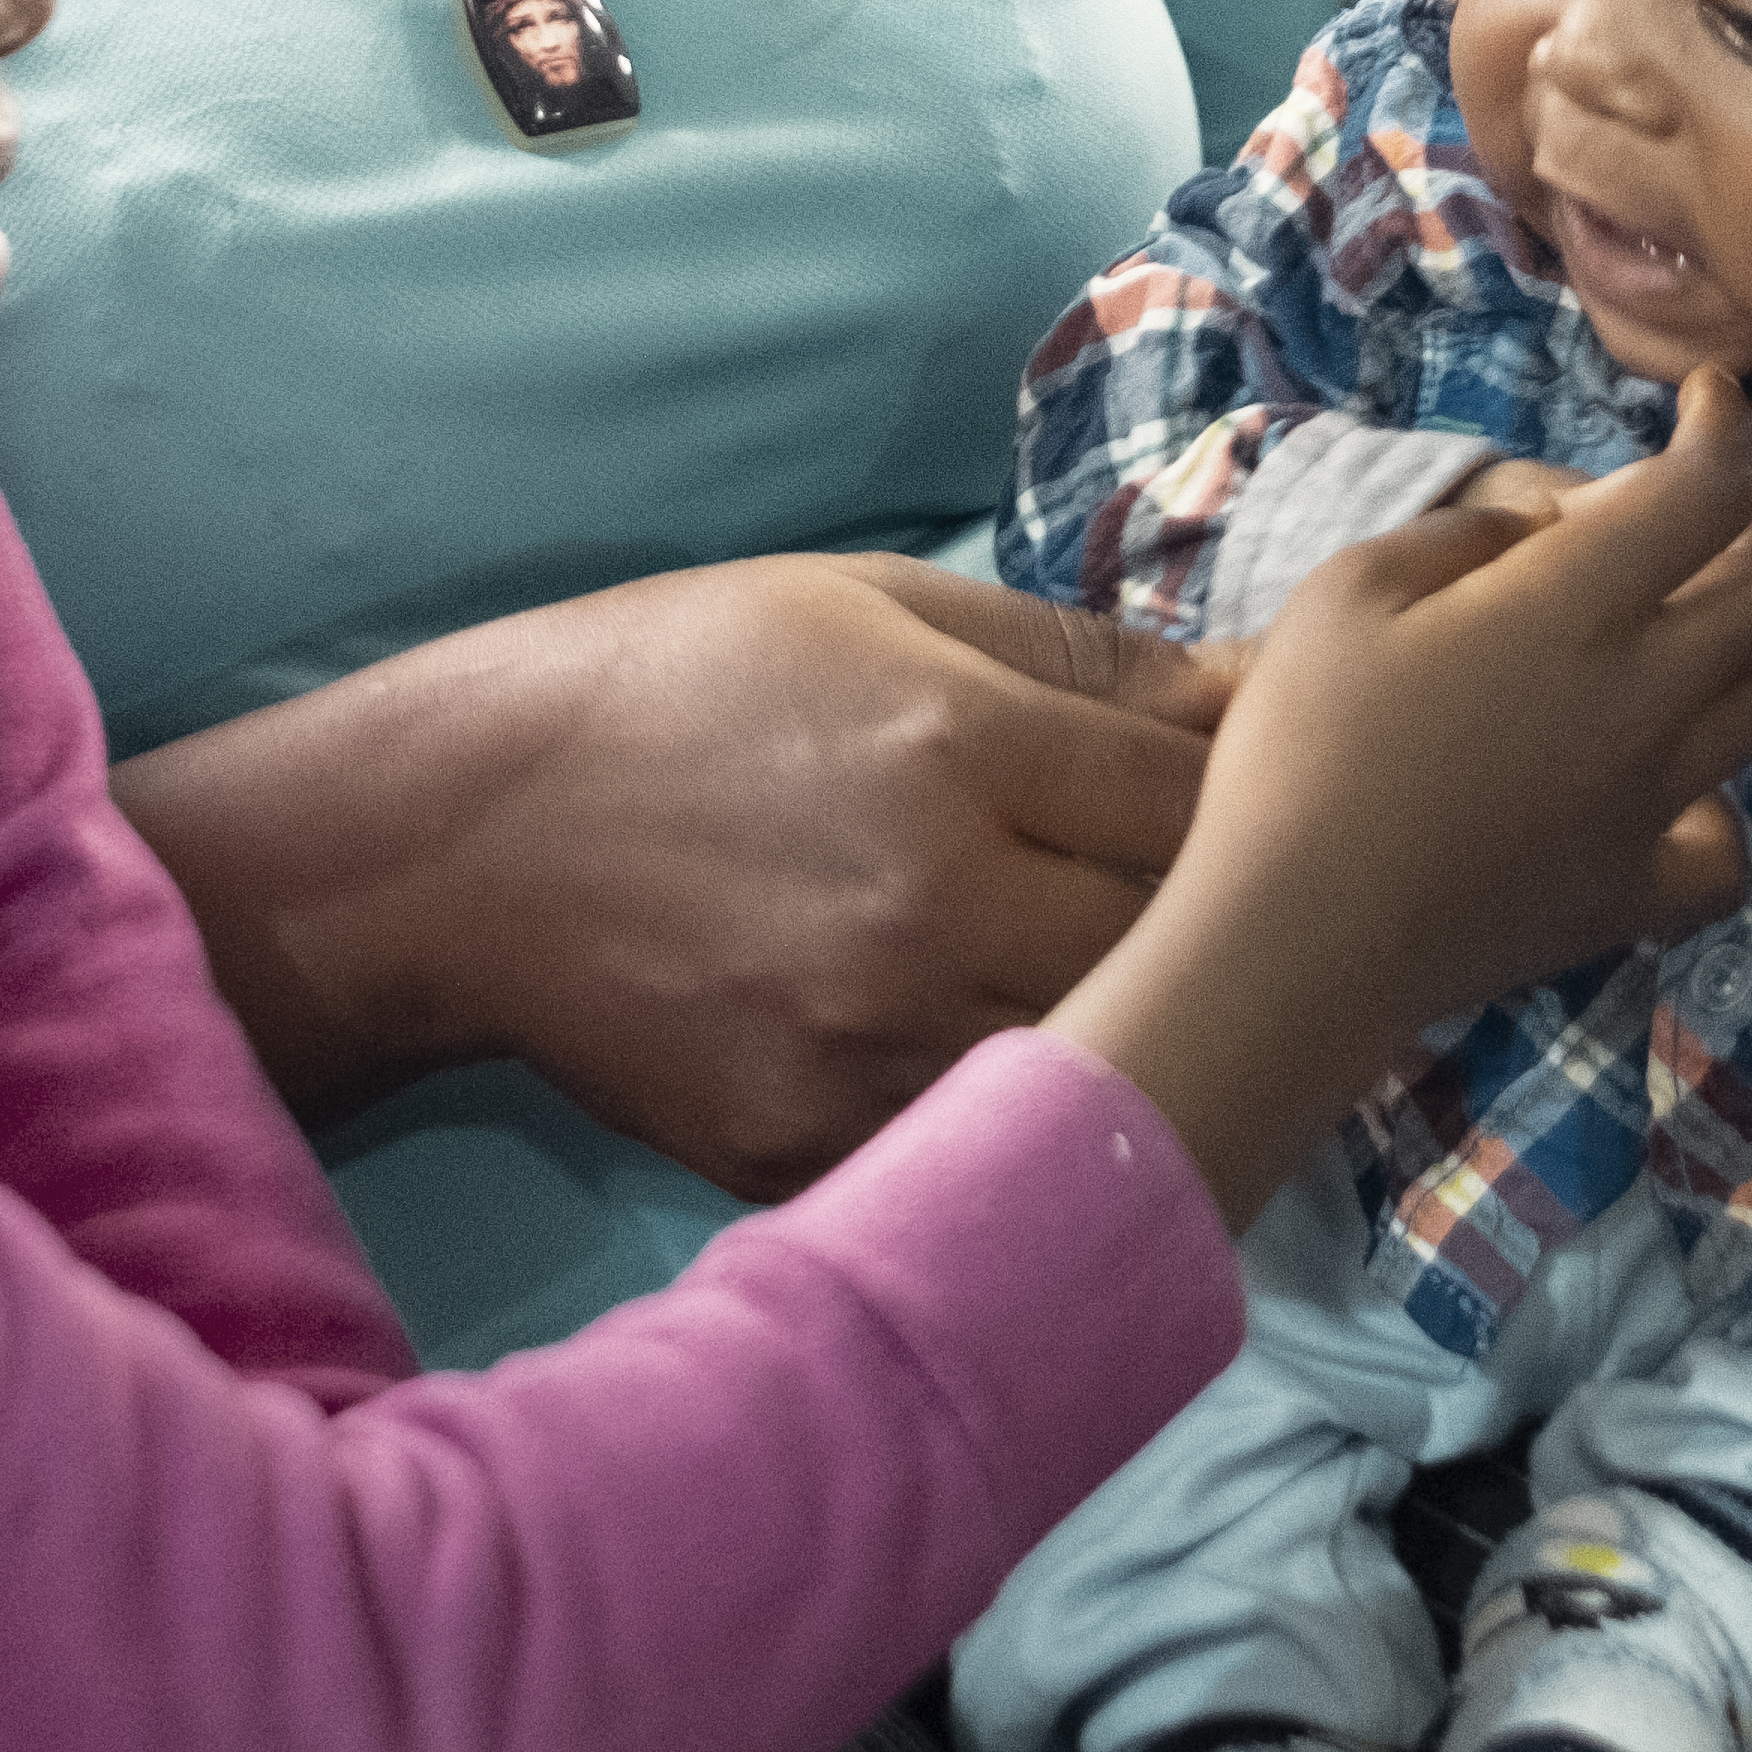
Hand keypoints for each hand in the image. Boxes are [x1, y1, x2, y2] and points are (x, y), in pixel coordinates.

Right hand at [125, 554, 1222, 1200]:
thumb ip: (1076, 661)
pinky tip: (1039, 1078)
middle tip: (1252, 919)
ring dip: (1147, 1040)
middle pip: (1179, 951)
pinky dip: (1024, 1123)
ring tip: (1172, 1008)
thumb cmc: (684, 684)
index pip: (1202, 797)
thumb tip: (1251, 703)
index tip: (1288, 805)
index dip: (1267, 802)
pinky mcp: (806, 1147)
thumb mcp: (877, 601)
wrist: (463, 839)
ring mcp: (864, 1047)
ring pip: (1099, 1071)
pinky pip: (977, 1150)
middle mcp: (926, 906)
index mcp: (954, 745)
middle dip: (1230, 932)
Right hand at [1056, 374, 1751, 1216]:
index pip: (1703, 489)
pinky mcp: (1635, 890)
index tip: (1713, 396)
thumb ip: (1475, 537)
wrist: (1298, 940)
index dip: (1724, 426)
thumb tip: (1560, 530)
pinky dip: (1737, 801)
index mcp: (1578, 607)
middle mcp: (1650, 695)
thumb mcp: (1354, 590)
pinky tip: (1713, 780)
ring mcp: (1657, 800)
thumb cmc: (1305, 748)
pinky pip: (1727, 845)